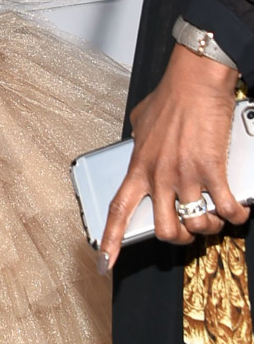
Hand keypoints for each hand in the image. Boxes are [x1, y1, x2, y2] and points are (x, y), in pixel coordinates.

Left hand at [99, 45, 247, 269]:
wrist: (194, 80)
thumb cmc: (170, 96)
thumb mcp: (140, 121)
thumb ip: (138, 141)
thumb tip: (137, 143)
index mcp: (138, 166)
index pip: (118, 210)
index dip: (111, 240)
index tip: (104, 263)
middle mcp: (158, 176)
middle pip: (164, 230)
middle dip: (179, 238)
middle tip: (188, 230)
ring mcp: (185, 175)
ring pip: (196, 224)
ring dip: (209, 227)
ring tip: (216, 217)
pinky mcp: (212, 170)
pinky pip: (227, 208)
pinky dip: (236, 215)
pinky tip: (239, 210)